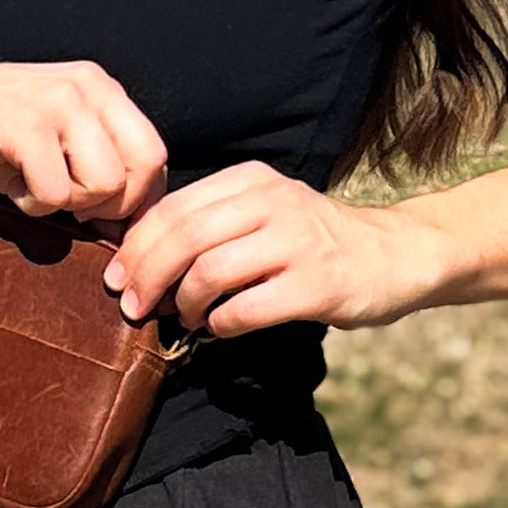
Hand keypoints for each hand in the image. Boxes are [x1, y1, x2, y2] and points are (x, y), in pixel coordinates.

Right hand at [0, 49, 167, 221]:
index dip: (137, 200)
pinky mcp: (22, 125)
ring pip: (104, 184)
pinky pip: (55, 193)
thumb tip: (129, 236)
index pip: (155, 156)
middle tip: (67, 204)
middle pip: (140, 173)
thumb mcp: (57, 149)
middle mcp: (89, 88)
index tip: (101, 216)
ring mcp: (57, 103)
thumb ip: (98, 177)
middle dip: (108, 207)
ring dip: (67, 204)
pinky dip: (31, 204)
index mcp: (104, 91)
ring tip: (33, 186)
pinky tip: (10, 184)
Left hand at [100, 160, 451, 335]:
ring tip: (185, 316)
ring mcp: (297, 243)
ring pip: (210, 272)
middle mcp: (273, 202)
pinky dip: (220, 324)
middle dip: (147, 276)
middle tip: (134, 306)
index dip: (135, 247)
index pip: (173, 208)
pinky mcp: (315, 285)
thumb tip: (138, 259)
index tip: (116, 277)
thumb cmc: (311, 241)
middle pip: (185, 237)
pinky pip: (245, 309)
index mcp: (251, 181)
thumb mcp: (263, 211)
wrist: (391, 256)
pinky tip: (219, 327)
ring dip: (184, 303)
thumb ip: (211, 223)